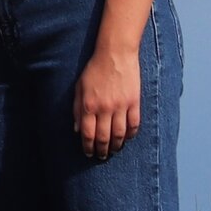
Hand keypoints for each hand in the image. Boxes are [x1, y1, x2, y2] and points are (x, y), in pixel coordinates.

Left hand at [73, 43, 140, 159]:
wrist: (115, 54)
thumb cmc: (94, 70)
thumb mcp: (79, 88)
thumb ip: (77, 109)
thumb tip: (77, 129)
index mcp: (89, 105)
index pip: (87, 134)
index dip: (87, 147)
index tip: (88, 153)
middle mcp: (105, 108)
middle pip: (104, 137)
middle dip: (102, 150)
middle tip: (101, 156)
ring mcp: (121, 106)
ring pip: (120, 134)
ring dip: (116, 146)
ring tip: (114, 150)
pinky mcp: (134, 102)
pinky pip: (134, 124)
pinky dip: (131, 134)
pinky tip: (127, 138)